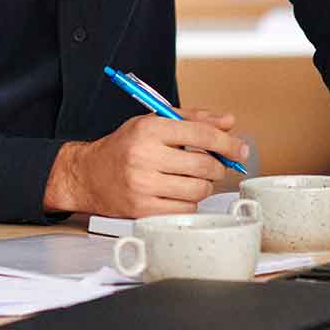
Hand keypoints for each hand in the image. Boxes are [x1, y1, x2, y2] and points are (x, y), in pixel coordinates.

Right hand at [43, 111, 247, 217]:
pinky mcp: (143, 211)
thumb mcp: (153, 122)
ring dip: (203, 185)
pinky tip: (177, 193)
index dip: (227, 143)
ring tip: (191, 178)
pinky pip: (185, 209)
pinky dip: (189, 202)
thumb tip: (228, 122)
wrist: (88, 175)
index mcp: (149, 130)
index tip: (240, 149)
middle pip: (204, 165)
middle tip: (213, 165)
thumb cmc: (124, 147)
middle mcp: (144, 157)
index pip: (201, 134)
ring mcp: (143, 186)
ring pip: (198, 190)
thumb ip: (193, 119)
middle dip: (217, 166)